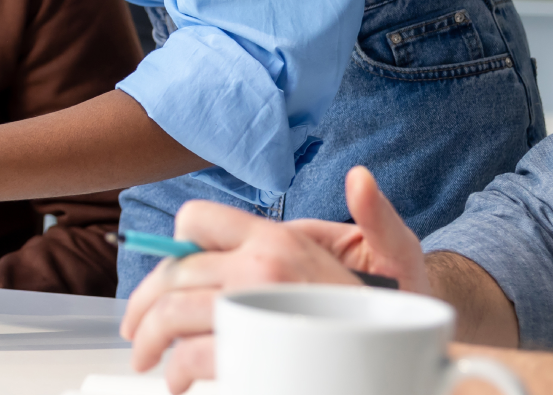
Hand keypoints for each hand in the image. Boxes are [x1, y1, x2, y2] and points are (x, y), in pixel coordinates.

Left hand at [122, 166, 428, 391]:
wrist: (418, 353)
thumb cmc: (396, 306)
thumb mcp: (394, 250)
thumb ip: (368, 215)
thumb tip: (359, 178)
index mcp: (278, 240)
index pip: (195, 220)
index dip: (173, 246)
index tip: (166, 276)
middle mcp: (261, 268)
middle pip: (174, 274)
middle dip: (144, 305)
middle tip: (134, 330)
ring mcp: (256, 309)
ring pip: (174, 315)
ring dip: (149, 339)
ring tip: (146, 357)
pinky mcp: (255, 352)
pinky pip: (196, 356)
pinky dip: (178, 370)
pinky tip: (178, 379)